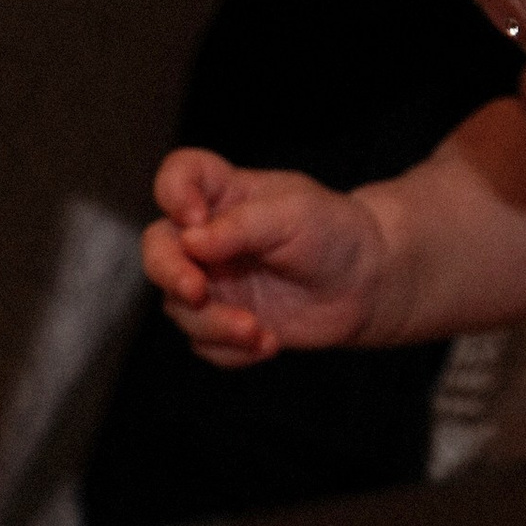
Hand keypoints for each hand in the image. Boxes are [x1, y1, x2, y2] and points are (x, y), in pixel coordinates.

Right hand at [143, 146, 385, 364]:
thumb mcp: (293, 215)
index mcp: (222, 195)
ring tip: (257, 330)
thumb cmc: (333, 232)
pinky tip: (269, 342)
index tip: (195, 216)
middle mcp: (207, 238)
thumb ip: (241, 225)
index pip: (177, 176)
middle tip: (197, 291)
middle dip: (170, 273)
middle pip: (157, 248)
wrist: (367, 284)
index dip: (173, 192)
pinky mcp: (225, 322)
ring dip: (212, 323)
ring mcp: (213, 282)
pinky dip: (231, 349)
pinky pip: (205, 343)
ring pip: (178, 306)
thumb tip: (190, 240)